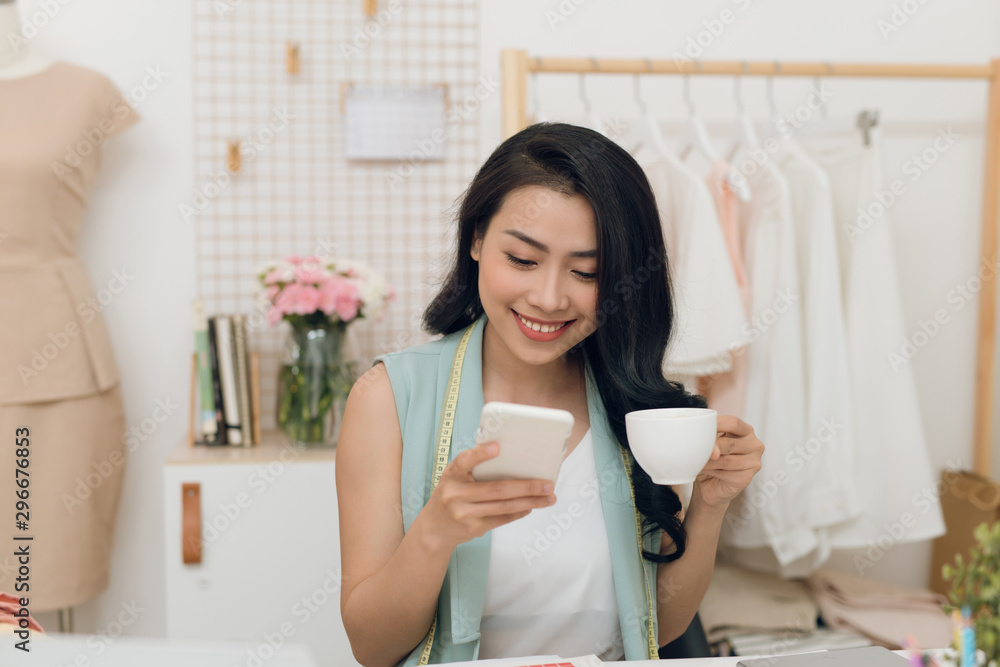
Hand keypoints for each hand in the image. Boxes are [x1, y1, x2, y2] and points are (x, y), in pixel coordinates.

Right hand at [419, 442, 556, 550]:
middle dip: (526, 486)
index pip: (464, 461)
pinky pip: (502, 519)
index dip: (480, 454)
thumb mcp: (454, 477)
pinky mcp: (473, 527)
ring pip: (504, 505)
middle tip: (547, 483)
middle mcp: (455, 494)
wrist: (434, 528)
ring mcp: (464, 513)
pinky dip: (519, 512)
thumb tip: (509, 457)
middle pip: (497, 489)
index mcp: (451, 475)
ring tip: (548, 497)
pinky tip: (531, 506)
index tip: (497, 447)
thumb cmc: (451, 494)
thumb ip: (473, 468)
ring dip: (530, 501)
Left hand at [691, 415, 763, 511]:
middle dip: (710, 447)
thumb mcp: (710, 441)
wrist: (710, 484)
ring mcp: (753, 462)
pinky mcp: (746, 478)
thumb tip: (698, 433)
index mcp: (746, 431)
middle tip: (696, 450)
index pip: (733, 423)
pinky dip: (713, 472)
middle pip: (730, 443)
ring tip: (699, 461)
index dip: (716, 425)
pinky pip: (727, 474)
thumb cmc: (711, 459)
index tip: (699, 428)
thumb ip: (708, 434)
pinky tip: (708, 471)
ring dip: (709, 462)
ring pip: (727, 460)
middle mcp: (754, 445)